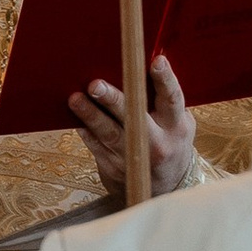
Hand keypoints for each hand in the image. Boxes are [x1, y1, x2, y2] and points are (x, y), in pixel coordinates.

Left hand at [69, 52, 196, 203]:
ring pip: (109, 134)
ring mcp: (133, 158)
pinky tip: (74, 115)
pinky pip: (95, 145)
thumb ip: (162, 99)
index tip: (156, 61)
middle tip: (95, 85)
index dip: (165, 80)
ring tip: (75, 99)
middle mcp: (157, 142)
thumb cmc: (168, 140)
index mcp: (176, 125)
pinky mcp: (113, 168)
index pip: (172, 99)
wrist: (164, 188)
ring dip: (90, 115)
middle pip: (134, 118)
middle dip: (114, 101)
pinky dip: (85, 129)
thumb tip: (138, 63)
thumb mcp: (177, 122)